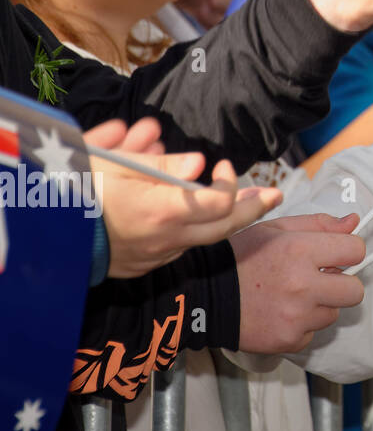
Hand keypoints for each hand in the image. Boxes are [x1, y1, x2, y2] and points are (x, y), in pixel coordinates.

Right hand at [86, 117, 281, 278]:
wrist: (41, 237)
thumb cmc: (75, 192)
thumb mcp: (116, 165)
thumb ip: (161, 165)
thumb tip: (200, 165)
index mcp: (163, 212)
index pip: (219, 201)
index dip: (229, 182)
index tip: (222, 163)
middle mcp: (165, 239)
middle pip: (223, 228)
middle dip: (252, 210)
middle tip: (273, 196)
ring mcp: (154, 257)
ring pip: (203, 239)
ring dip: (223, 219)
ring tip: (244, 201)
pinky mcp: (141, 268)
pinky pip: (177, 248)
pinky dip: (191, 230)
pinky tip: (194, 216)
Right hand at [231, 212, 365, 353]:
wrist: (204, 297)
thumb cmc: (240, 258)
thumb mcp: (276, 229)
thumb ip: (319, 224)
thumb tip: (353, 222)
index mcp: (300, 250)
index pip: (355, 251)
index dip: (349, 250)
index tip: (339, 254)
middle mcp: (302, 285)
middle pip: (355, 291)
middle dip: (343, 284)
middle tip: (322, 279)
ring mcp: (296, 316)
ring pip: (333, 313)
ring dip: (320, 305)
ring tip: (292, 295)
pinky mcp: (288, 341)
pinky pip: (312, 333)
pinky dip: (302, 325)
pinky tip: (281, 313)